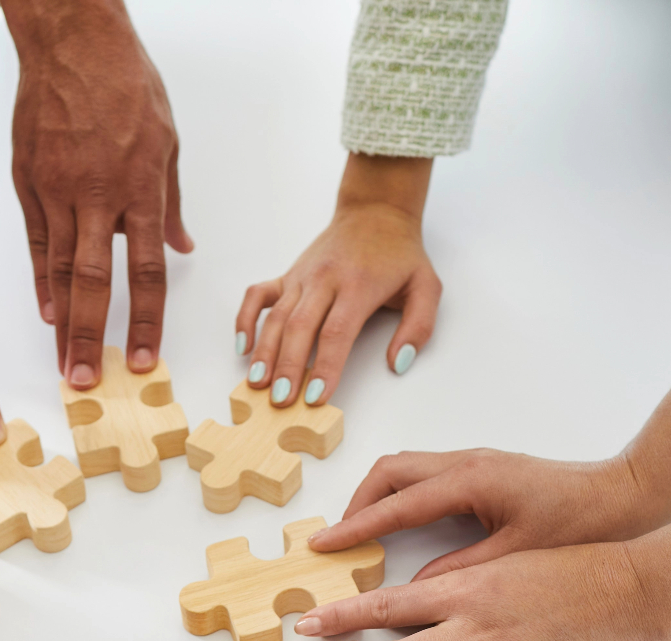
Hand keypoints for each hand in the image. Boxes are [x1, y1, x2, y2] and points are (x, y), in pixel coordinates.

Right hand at [5, 0, 191, 386]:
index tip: (144, 358)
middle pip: (94, 281)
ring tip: (65, 360)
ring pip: (59, 268)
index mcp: (138, 186)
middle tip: (86, 380)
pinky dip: (41, 280)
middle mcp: (96, 194)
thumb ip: (170, 202)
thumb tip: (180, 246)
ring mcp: (56, 189)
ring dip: (63, 321)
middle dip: (92, 337)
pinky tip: (47, 311)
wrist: (72, 41)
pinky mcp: (28, 181)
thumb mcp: (167, 140)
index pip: (145, 270)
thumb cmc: (124, 83)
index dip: (145, 320)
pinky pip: (35, 242)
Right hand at [237, 154, 436, 407]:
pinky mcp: (287, 275)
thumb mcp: (426, 286)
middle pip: (300, 328)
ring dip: (264, 352)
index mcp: (358, 286)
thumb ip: (418, 327)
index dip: (325, 366)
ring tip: (257, 384)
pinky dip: (245, 320)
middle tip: (281, 400)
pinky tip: (243, 347)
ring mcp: (301, 277)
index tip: (316, 396)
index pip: (337, 332)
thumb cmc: (399, 254)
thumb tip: (397, 362)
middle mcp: (324, 280)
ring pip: (275, 317)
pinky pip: (257, 296)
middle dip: (288, 366)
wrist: (375, 211)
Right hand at [309, 449, 647, 577]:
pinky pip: (425, 476)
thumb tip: (415, 591)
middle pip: (389, 472)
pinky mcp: (484, 471)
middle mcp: (466, 463)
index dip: (356, 527)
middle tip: (339, 540)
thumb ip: (461, 572)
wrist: (632, 495)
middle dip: (358, 504)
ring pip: (405, 470)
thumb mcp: (517, 558)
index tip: (324, 545)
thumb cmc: (584, 524)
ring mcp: (474, 462)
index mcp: (469, 480)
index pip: (395, 504)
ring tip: (361, 533)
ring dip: (378, 498)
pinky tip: (400, 525)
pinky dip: (401, 497)